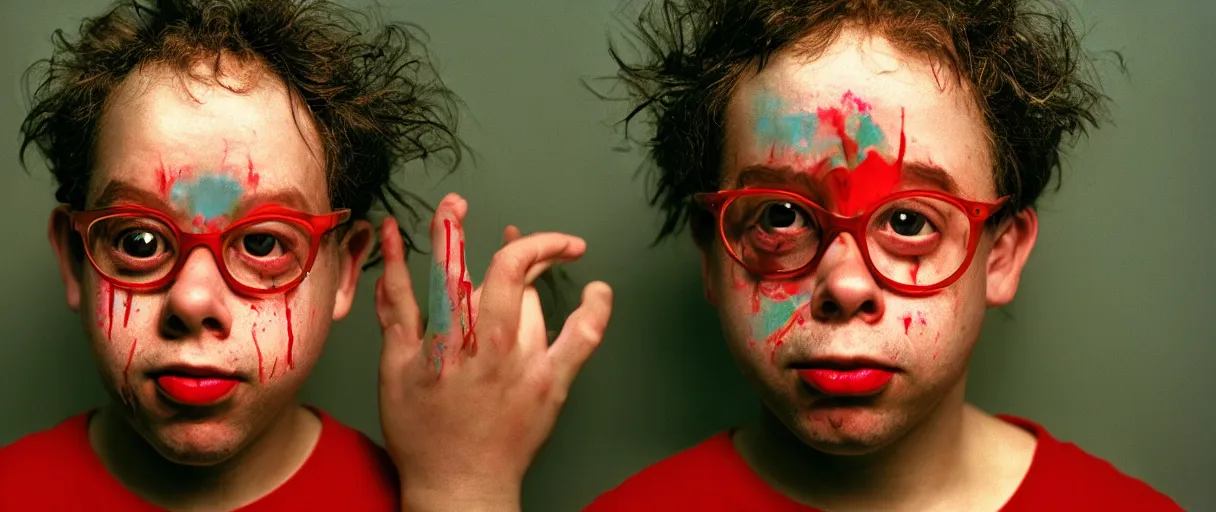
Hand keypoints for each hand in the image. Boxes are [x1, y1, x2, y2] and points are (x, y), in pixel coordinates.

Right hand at [374, 193, 613, 511]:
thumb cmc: (423, 430)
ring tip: (523, 280)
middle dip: (517, 242)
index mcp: (443, 339)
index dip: (450, 231)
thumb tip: (395, 250)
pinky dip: (595, 310)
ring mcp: (525, 363)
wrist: (462, 485)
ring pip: (535, 300)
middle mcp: (487, 345)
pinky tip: (599, 289)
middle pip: (509, 272)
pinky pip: (583, 336)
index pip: (448, 268)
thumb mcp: (393, 368)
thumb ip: (396, 306)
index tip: (454, 206)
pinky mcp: (552, 383)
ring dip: (530, 284)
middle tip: (514, 230)